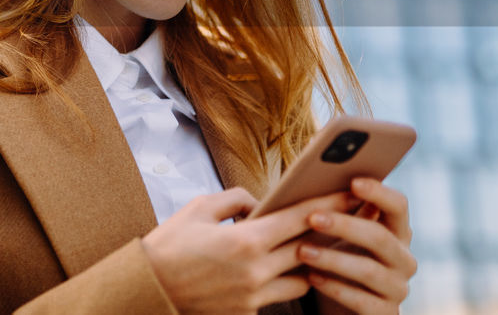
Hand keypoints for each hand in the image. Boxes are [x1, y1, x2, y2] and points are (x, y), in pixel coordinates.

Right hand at [141, 187, 362, 314]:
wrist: (147, 288)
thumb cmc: (169, 244)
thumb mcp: (199, 208)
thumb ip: (235, 199)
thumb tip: (260, 204)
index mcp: (244, 241)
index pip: (299, 220)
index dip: (327, 206)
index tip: (349, 195)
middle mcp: (255, 272)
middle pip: (308, 250)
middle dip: (330, 232)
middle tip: (349, 217)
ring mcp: (253, 297)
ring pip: (301, 278)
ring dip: (310, 262)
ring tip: (318, 245)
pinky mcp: (246, 313)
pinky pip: (278, 295)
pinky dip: (283, 279)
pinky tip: (282, 268)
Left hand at [299, 177, 416, 313]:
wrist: (343, 305)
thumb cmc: (337, 256)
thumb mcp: (340, 234)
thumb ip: (338, 210)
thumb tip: (311, 180)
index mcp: (396, 231)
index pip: (399, 206)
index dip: (379, 193)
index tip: (353, 181)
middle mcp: (403, 258)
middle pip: (380, 237)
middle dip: (345, 225)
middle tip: (312, 218)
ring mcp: (397, 288)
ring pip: (369, 270)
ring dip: (333, 259)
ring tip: (302, 250)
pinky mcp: (385, 313)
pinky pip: (361, 300)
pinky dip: (335, 287)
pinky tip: (312, 278)